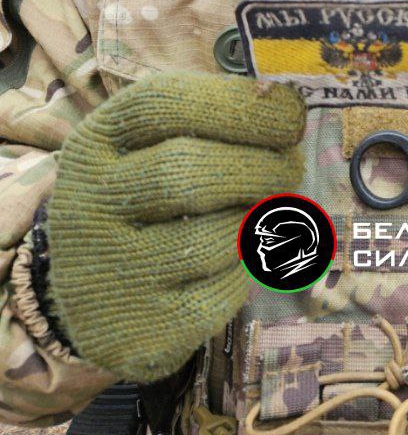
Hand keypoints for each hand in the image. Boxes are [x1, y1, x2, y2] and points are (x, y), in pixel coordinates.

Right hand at [47, 72, 304, 380]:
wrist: (96, 292)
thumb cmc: (145, 197)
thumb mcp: (154, 144)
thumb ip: (212, 118)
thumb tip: (287, 106)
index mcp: (95, 143)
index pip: (161, 105)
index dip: (236, 105)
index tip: (290, 115)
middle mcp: (88, 204)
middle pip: (184, 172)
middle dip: (258, 166)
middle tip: (291, 167)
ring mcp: (108, 272)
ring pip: (209, 238)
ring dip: (256, 221)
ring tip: (265, 210)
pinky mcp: (137, 330)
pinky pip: (218, 294)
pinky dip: (244, 272)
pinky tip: (237, 259)